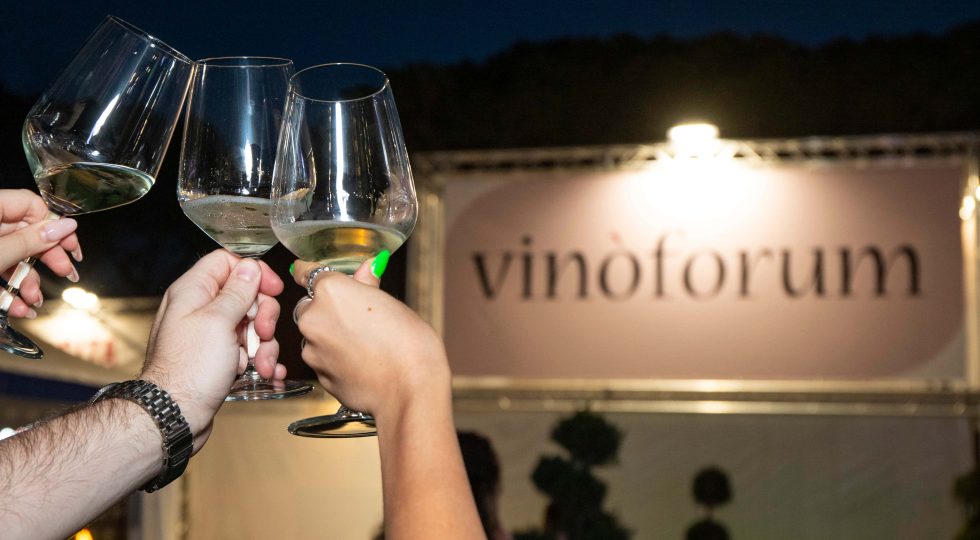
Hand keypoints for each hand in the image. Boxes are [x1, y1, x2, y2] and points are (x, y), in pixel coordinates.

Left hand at [0, 189, 81, 317]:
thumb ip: (30, 240)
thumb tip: (65, 225)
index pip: (31, 204)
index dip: (54, 224)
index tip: (71, 247)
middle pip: (25, 232)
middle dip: (46, 258)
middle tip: (66, 272)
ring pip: (12, 258)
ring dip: (28, 282)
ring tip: (34, 300)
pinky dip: (9, 293)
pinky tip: (19, 308)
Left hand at [141, 250, 284, 451]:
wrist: (175, 415)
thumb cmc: (189, 369)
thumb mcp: (218, 321)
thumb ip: (237, 291)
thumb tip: (251, 267)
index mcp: (193, 291)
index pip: (228, 262)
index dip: (254, 273)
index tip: (273, 290)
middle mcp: (200, 310)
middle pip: (245, 295)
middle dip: (263, 315)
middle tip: (264, 333)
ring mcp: (210, 335)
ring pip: (251, 325)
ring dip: (264, 344)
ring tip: (262, 365)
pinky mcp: (218, 358)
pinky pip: (248, 349)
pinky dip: (260, 359)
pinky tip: (267, 372)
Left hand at [292, 259, 449, 421]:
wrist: (410, 390)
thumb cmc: (409, 344)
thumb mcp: (392, 303)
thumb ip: (368, 285)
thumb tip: (367, 268)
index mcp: (332, 291)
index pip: (308, 272)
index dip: (311, 273)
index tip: (309, 273)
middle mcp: (314, 317)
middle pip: (310, 306)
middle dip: (327, 310)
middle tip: (358, 318)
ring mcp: (313, 349)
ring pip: (315, 335)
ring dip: (331, 336)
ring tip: (365, 345)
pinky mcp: (318, 375)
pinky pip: (322, 360)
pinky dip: (335, 359)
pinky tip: (361, 363)